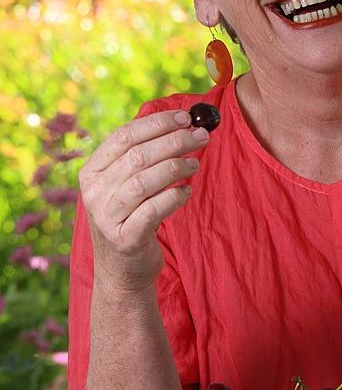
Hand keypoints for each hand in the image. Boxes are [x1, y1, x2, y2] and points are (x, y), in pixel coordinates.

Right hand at [79, 109, 209, 291]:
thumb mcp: (126, 186)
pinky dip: (174, 197)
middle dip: (174, 141)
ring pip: (144, 181)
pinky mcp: (125, 239)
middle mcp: (94, 193)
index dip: (157, 124)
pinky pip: (153, 210)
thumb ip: (143, 157)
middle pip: (138, 156)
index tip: (185, 118)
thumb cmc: (132, 218)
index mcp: (92, 172)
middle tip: (202, 137)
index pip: (124, 136)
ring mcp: (107, 217)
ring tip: (195, 165)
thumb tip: (183, 124)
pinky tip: (186, 193)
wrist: (122, 271)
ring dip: (176, 167)